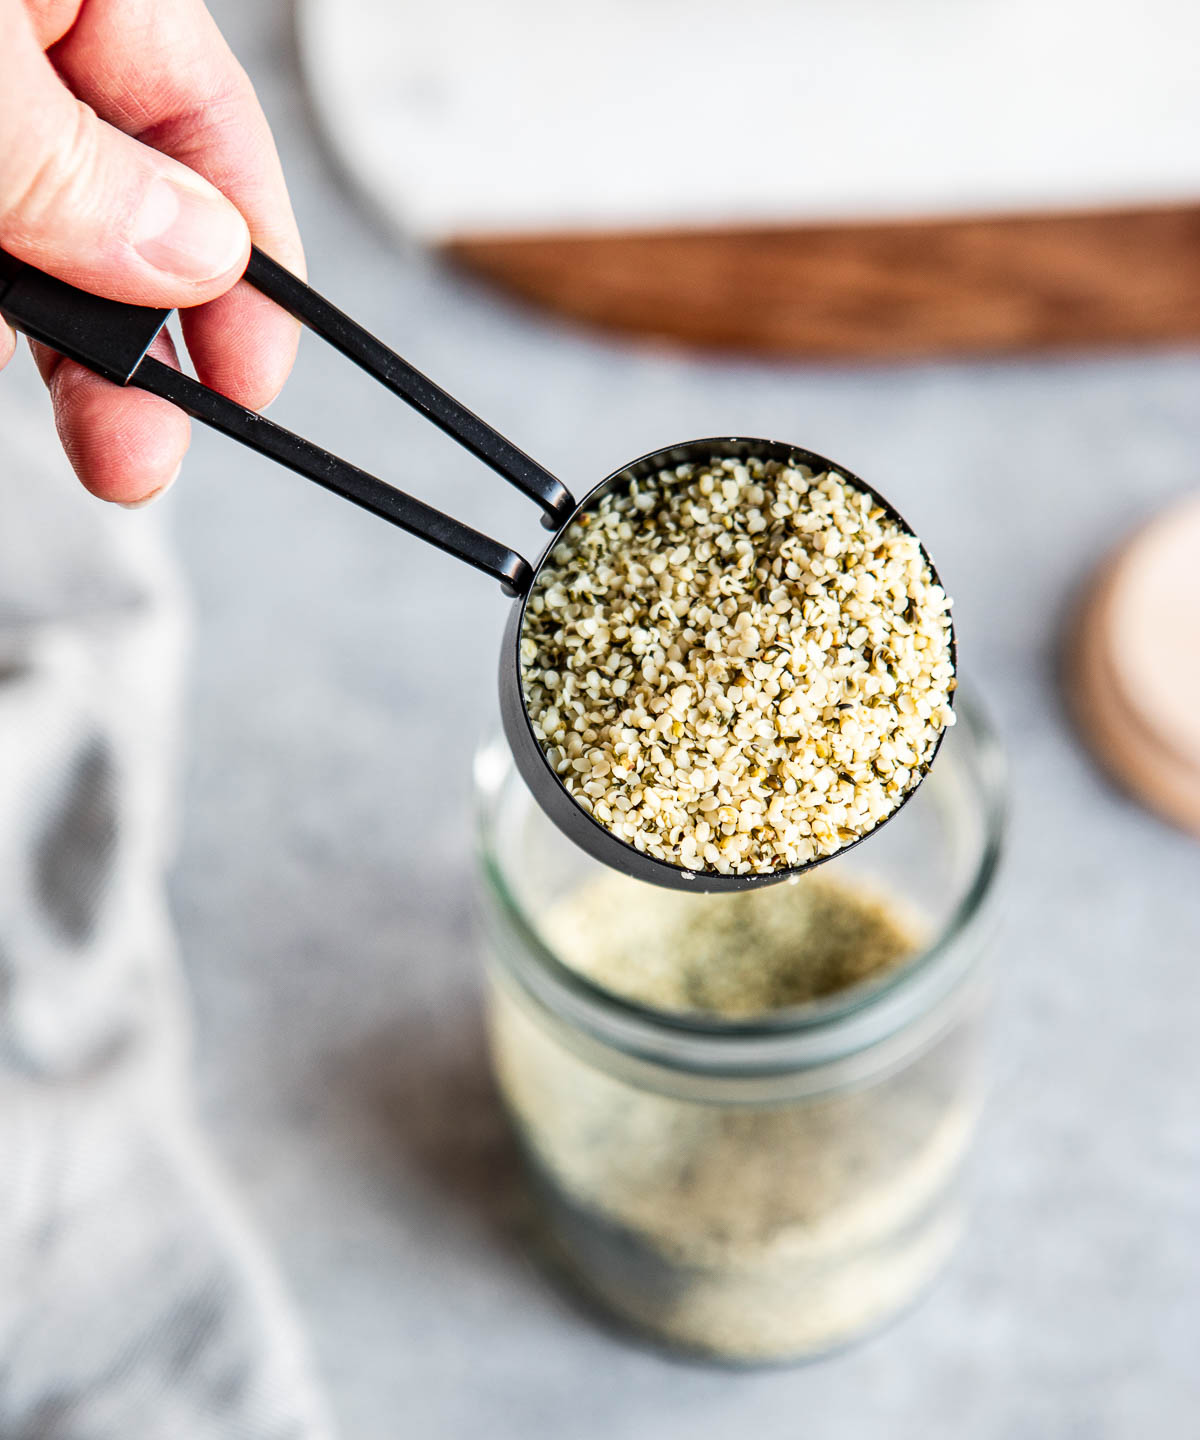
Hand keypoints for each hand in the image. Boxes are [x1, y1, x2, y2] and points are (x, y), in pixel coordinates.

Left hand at [0, 0, 303, 504]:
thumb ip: (79, 167)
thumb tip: (197, 259)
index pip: (208, 116)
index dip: (250, 262)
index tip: (252, 381)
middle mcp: (21, 38)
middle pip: (120, 206)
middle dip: (135, 343)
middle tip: (139, 454)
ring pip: (33, 242)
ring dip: (49, 342)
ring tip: (68, 418)